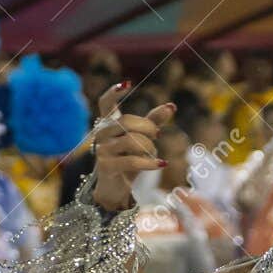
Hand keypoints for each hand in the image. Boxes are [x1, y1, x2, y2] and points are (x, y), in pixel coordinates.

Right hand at [91, 84, 175, 212]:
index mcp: (108, 123)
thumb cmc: (128, 158)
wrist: (115, 188)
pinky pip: (132, 161)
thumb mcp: (142, 138)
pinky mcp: (106, 166)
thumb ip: (154, 122)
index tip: (127, 84)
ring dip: (149, 147)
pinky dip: (150, 163)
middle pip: (126, 122)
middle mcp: (101, 134)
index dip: (114, 93)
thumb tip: (171, 106)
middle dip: (148, 127)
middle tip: (158, 134)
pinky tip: (161, 164)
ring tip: (154, 154)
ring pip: (131, 141)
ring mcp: (102, 150)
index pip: (106, 103)